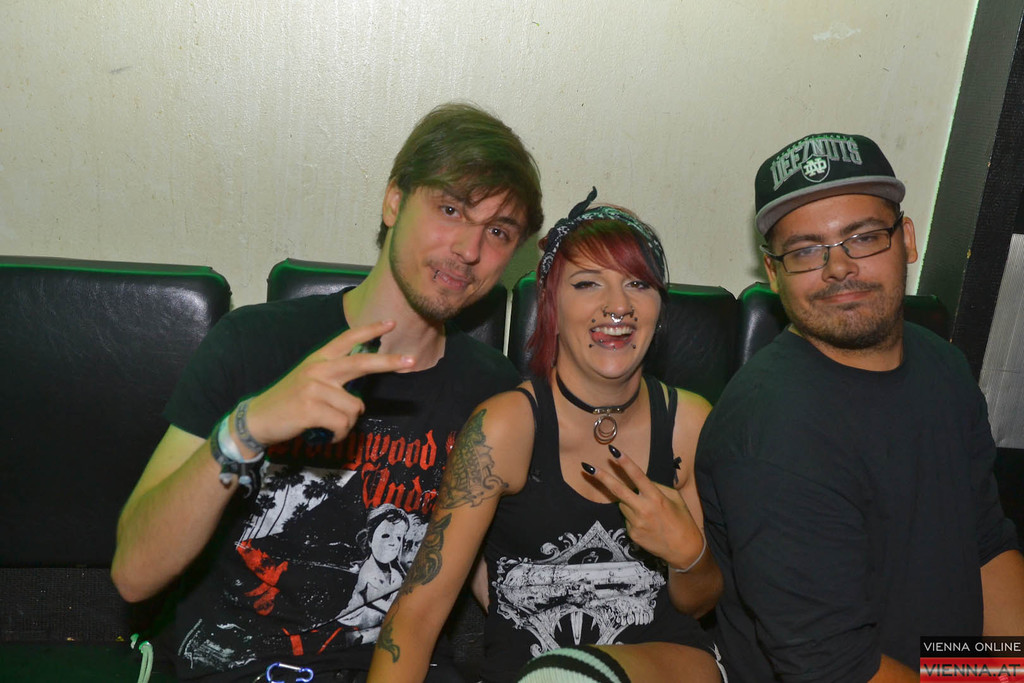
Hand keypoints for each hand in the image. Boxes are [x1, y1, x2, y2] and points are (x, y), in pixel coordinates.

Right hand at [244, 320, 414, 445]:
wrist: (257, 419)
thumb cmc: (288, 402)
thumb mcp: (309, 380)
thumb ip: (333, 376)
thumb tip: (361, 387)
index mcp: (318, 359)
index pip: (347, 339)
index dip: (370, 330)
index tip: (391, 324)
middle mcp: (318, 369)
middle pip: (361, 363)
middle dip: (388, 362)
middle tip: (411, 361)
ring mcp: (314, 388)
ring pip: (355, 407)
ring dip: (346, 423)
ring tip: (328, 424)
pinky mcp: (312, 408)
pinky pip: (343, 424)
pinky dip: (338, 434)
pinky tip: (325, 433)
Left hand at [583, 444, 703, 568]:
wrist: (684, 550)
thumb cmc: (683, 521)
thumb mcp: (675, 499)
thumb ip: (657, 488)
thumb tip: (641, 482)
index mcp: (656, 498)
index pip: (638, 476)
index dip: (626, 463)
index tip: (614, 452)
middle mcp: (643, 509)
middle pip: (618, 490)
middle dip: (602, 478)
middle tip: (587, 467)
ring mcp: (636, 523)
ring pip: (622, 505)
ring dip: (628, 502)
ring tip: (647, 513)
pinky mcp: (632, 534)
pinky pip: (627, 519)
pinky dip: (633, 517)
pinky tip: (648, 525)